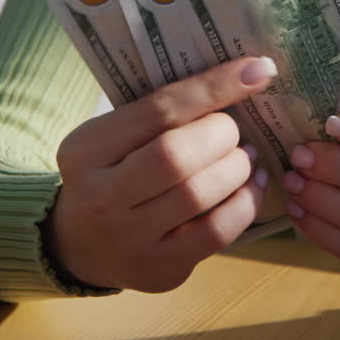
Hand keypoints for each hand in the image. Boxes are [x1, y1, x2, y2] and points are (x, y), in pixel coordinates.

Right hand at [43, 57, 275, 292]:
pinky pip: (216, 232)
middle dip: (221, 135)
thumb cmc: (113, 172)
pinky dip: (245, 202)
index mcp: (86, 149)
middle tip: (232, 130)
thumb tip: (243, 75)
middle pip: (175, 156)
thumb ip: (161, 112)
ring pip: (198, 194)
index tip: (257, 70)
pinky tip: (250, 185)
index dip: (212, 88)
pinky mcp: (160, 268)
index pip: (156, 111)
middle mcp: (100, 196)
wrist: (82, 244)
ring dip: (237, 167)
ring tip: (244, 157)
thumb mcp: (115, 136)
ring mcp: (129, 238)